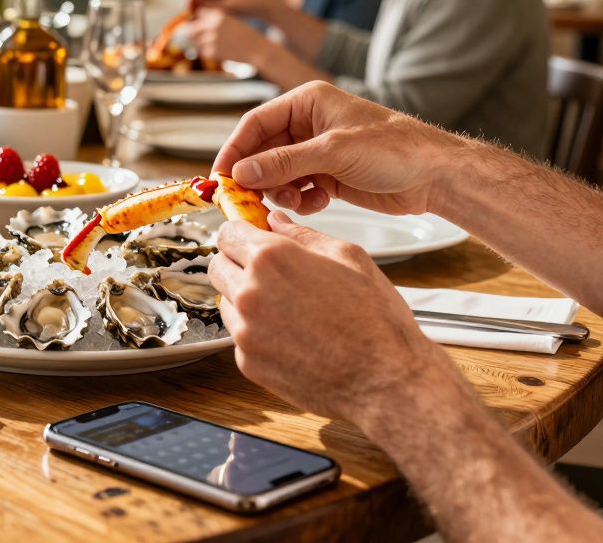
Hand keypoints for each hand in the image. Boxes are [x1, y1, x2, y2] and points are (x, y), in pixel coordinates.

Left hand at [188, 8, 272, 66]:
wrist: (257, 49)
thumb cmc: (244, 35)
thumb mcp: (229, 21)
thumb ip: (212, 22)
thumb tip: (191, 27)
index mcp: (217, 14)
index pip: (198, 14)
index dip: (197, 20)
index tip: (199, 25)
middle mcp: (212, 25)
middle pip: (191, 29)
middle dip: (194, 34)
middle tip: (202, 39)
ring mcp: (210, 39)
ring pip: (195, 42)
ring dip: (201, 45)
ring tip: (216, 46)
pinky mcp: (211, 52)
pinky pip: (202, 52)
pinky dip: (208, 53)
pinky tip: (221, 52)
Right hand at [189, 0, 277, 16]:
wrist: (263, 6)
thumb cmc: (247, 4)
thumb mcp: (227, 6)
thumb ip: (211, 6)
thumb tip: (195, 9)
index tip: (187, 9)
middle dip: (195, 3)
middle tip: (188, 15)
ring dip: (200, 7)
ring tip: (195, 18)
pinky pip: (212, 2)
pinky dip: (207, 9)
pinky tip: (204, 19)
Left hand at [210, 212, 444, 421]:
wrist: (385, 380)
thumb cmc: (375, 320)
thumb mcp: (349, 258)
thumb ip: (304, 235)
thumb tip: (277, 222)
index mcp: (272, 259)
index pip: (227, 233)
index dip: (239, 233)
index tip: (247, 237)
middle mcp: (250, 293)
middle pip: (217, 266)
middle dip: (236, 263)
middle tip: (266, 272)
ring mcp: (245, 331)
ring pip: (225, 301)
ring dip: (244, 298)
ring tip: (286, 307)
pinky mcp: (247, 362)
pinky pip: (238, 336)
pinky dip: (255, 331)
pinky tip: (289, 335)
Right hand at [213, 81, 465, 215]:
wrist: (434, 175)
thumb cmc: (394, 148)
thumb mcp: (333, 152)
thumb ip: (284, 162)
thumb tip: (242, 171)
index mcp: (308, 102)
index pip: (256, 123)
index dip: (235, 149)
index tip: (220, 176)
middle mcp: (309, 125)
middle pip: (263, 151)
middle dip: (258, 176)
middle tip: (249, 200)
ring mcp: (317, 152)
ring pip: (277, 174)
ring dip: (280, 191)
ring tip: (295, 201)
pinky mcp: (327, 176)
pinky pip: (297, 189)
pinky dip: (301, 200)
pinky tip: (319, 202)